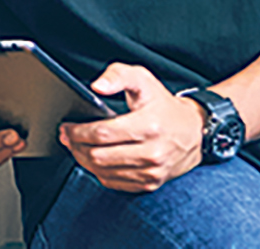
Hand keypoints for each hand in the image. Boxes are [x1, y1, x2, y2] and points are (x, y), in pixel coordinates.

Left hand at [59, 62, 203, 192]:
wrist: (194, 131)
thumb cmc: (163, 104)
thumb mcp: (142, 79)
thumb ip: (117, 75)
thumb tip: (96, 86)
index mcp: (148, 126)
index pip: (102, 133)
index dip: (78, 131)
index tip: (66, 126)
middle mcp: (152, 152)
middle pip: (98, 155)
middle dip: (76, 145)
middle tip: (66, 136)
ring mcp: (152, 171)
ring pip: (103, 171)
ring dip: (83, 159)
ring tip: (75, 146)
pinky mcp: (150, 183)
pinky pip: (114, 182)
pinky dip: (97, 171)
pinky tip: (92, 159)